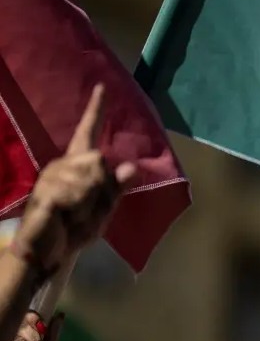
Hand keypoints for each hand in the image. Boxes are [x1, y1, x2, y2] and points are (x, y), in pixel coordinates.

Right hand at [11, 85, 136, 274]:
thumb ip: (116, 188)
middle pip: (101, 162)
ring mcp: (52, 177)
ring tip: (76, 217)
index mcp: (78, 165)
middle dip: (104, 192)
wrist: (47, 252)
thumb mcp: (103, 209)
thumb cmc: (74, 229)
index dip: (96, 110)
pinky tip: (67, 219)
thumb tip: (131, 167)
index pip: (87, 132)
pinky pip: (77, 195)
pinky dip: (80, 212)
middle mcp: (63, 165)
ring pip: (92, 180)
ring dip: (92, 205)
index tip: (103, 88)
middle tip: (89, 211)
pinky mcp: (46, 193)